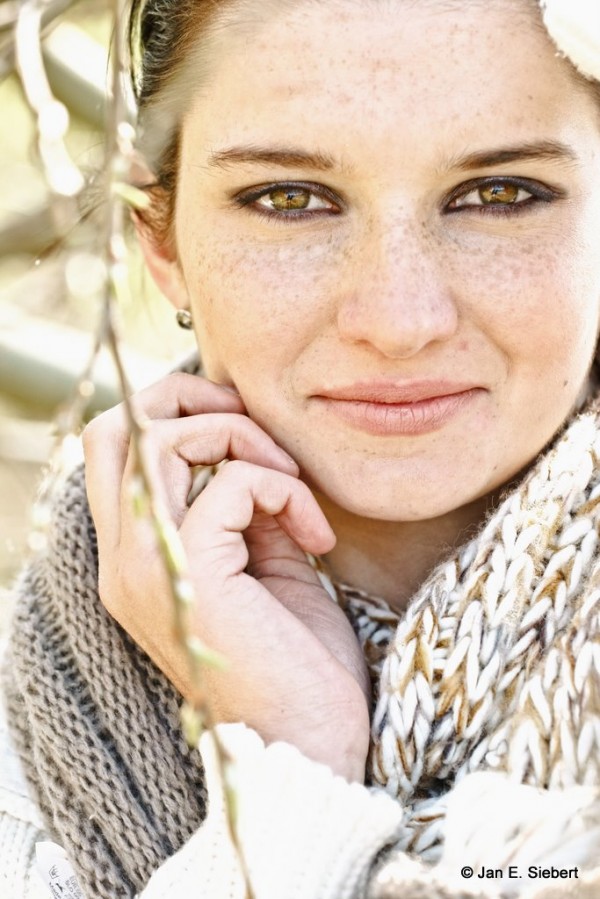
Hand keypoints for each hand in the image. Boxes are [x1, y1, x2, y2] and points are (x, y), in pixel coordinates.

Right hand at [83, 373, 369, 779]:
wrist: (312, 745)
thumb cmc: (297, 659)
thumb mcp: (265, 560)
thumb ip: (241, 503)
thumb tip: (248, 444)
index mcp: (135, 556)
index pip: (114, 447)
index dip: (175, 411)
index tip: (248, 426)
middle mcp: (123, 558)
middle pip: (116, 427)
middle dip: (188, 398)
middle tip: (253, 424)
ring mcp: (147, 567)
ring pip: (157, 438)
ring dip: (238, 435)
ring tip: (289, 477)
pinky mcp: (190, 574)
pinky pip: (228, 482)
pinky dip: (280, 486)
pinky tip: (316, 534)